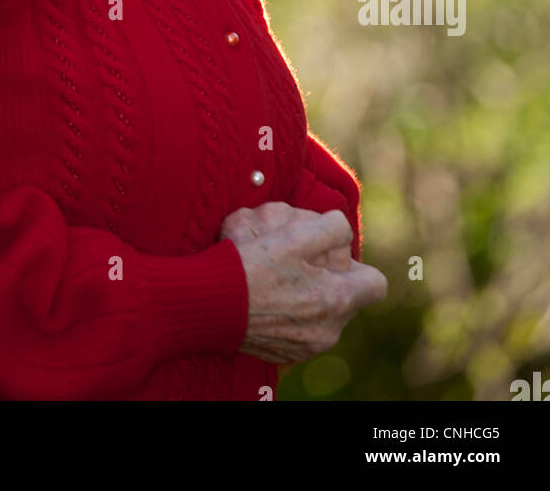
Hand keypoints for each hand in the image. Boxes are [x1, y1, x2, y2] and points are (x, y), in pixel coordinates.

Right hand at [219, 201, 387, 364]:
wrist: (206, 304)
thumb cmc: (252, 267)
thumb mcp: (296, 235)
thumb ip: (332, 227)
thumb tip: (341, 228)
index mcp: (336, 302)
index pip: (376, 285)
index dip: (357, 265)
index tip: (333, 255)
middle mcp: (327, 332)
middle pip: (345, 298)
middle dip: (328, 277)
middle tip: (298, 259)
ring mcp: (305, 347)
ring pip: (322, 313)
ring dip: (308, 293)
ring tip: (279, 275)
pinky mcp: (283, 354)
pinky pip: (300, 328)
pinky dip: (289, 311)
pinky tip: (267, 295)